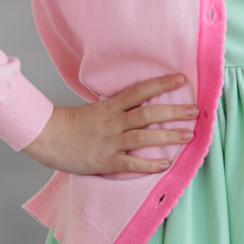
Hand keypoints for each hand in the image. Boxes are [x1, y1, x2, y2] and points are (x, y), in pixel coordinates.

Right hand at [22, 73, 196, 175]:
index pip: (140, 91)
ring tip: (189, 135)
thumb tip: (143, 102)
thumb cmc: (74, 123)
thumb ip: (119, 107)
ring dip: (169, 137)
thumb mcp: (97, 108)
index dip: (161, 84)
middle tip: (195, 111)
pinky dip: (149, 164)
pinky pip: (131, 163)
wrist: (48, 137)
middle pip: (148, 114)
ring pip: (144, 138)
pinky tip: (166, 164)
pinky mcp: (105, 161)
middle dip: (174, 112)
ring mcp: (110, 142)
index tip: (182, 79)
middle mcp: (114, 122)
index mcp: (111, 106)